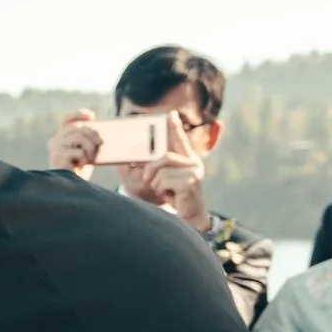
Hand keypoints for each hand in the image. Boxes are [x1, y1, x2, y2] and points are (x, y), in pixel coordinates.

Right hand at [47, 111, 100, 176]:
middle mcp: (55, 140)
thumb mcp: (84, 151)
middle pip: (77, 127)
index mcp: (60, 137)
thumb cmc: (78, 170)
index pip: (67, 119)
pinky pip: (79, 151)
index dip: (78, 114)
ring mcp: (55, 148)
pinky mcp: (58, 157)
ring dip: (89, 148)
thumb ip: (86, 140)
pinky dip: (84, 159)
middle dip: (92, 133)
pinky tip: (81, 167)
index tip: (92, 116)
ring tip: (90, 159)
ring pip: (78, 137)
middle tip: (100, 143)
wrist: (70, 188)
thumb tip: (100, 133)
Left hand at [147, 114, 210, 230]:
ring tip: (166, 190)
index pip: (179, 140)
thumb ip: (157, 167)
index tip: (170, 114)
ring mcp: (193, 172)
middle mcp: (192, 163)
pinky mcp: (191, 183)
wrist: (189, 217)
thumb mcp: (164, 179)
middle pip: (164, 157)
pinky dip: (161, 190)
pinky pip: (164, 181)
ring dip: (157, 183)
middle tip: (147, 179)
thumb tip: (138, 158)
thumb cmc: (175, 197)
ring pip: (161, 171)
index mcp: (186, 159)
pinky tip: (172, 196)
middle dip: (151, 170)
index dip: (175, 127)